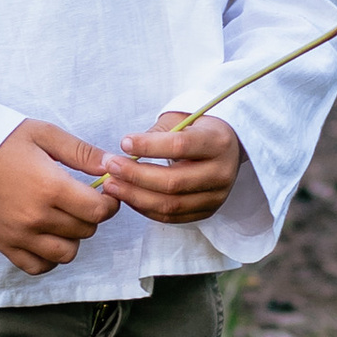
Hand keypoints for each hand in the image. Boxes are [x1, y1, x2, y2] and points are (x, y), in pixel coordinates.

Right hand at [0, 120, 120, 276]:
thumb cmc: (7, 142)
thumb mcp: (46, 135)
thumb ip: (82, 152)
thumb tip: (113, 166)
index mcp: (50, 187)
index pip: (98, 211)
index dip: (109, 203)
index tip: (104, 195)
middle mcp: (36, 216)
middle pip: (86, 231)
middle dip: (90, 216)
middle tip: (79, 201)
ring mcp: (19, 235)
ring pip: (67, 253)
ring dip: (72, 238)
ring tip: (63, 219)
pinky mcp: (5, 246)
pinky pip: (39, 266)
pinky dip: (49, 257)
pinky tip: (47, 237)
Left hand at [100, 114, 243, 227]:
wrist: (226, 149)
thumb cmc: (197, 129)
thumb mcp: (182, 119)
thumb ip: (158, 132)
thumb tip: (127, 150)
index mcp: (218, 142)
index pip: (180, 146)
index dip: (148, 146)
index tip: (123, 142)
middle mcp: (222, 172)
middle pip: (173, 181)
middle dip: (135, 176)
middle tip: (110, 167)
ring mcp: (217, 196)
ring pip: (170, 205)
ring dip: (135, 197)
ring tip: (112, 185)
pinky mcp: (208, 212)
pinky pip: (172, 218)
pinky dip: (145, 209)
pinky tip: (128, 196)